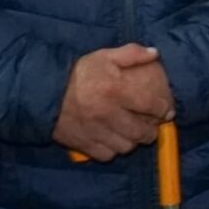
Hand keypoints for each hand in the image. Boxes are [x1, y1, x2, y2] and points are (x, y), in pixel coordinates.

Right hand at [53, 45, 168, 161]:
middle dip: (151, 132)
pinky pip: (106, 155)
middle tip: (151, 127)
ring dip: (133, 142)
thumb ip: (131, 54)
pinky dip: (113, 150)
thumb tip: (155, 53)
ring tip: (133, 135)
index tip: (167, 112)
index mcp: (115, 91)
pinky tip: (114, 142)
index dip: (163, 110)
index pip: (151, 105)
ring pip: (126, 147)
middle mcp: (107, 114)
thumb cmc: (77, 73)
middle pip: (141, 132)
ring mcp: (94, 131)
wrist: (41, 91)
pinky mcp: (82, 143)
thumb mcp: (104, 57)